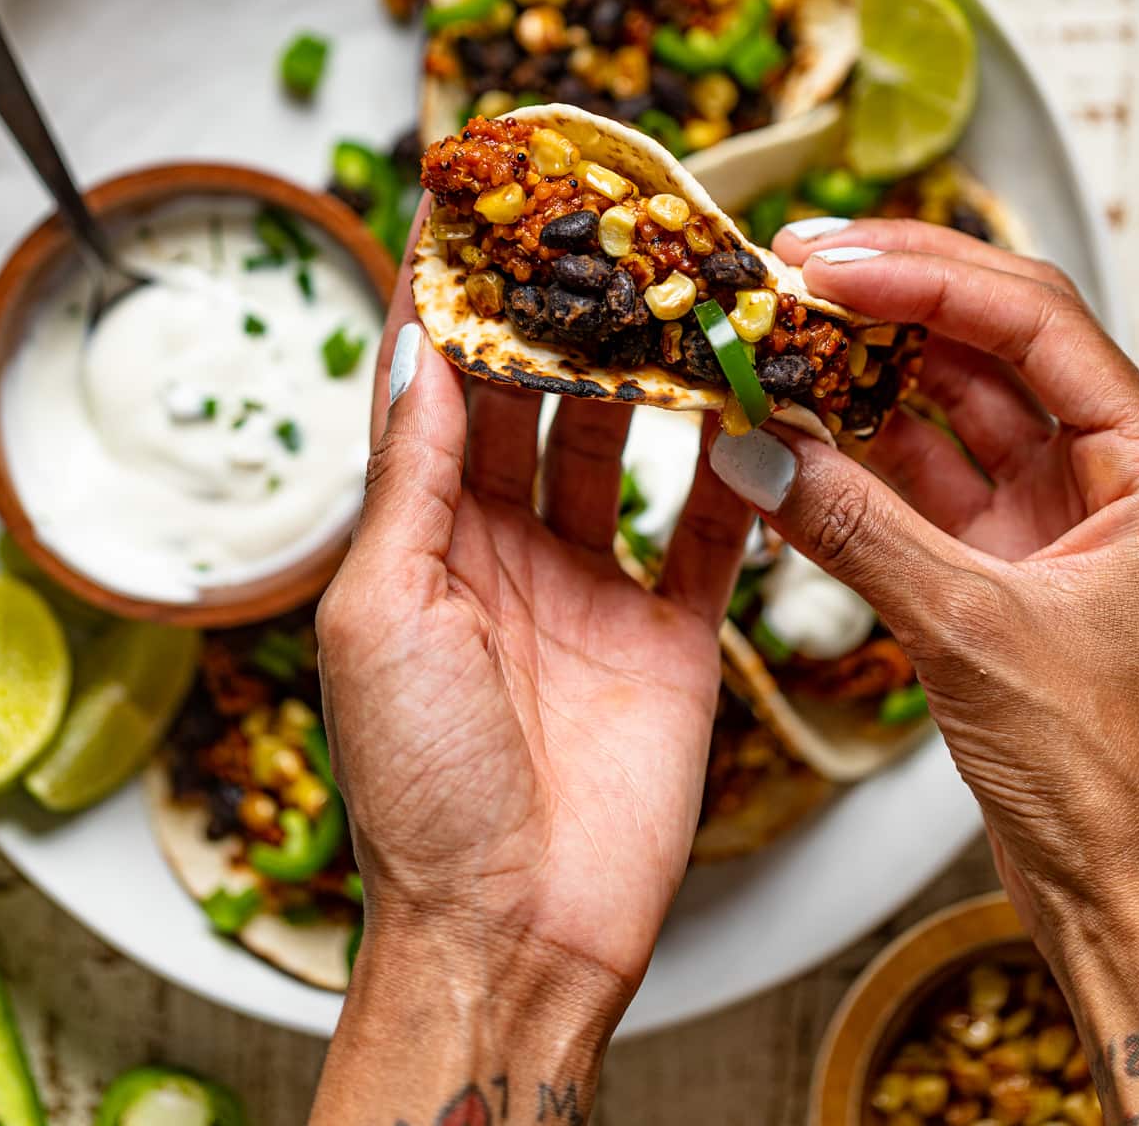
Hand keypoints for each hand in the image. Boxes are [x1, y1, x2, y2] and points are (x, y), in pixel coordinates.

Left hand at [311, 250, 753, 1125]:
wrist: (515, 927)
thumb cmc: (417, 782)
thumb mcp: (381, 611)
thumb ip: (411, 481)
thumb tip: (420, 350)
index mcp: (422, 542)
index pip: (436, 394)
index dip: (447, 302)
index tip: (463, 211)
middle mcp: (505, 549)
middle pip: (535, 404)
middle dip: (557, 319)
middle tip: (593, 228)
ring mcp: (592, 586)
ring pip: (622, 448)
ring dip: (644, 375)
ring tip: (673, 290)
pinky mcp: (671, 633)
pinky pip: (711, 533)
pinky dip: (734, 473)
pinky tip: (757, 407)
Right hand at [712, 217, 1138, 1122]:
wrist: (1123, 903)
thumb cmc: (1111, 787)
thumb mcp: (976, 637)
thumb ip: (859, 534)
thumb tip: (760, 448)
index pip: (1034, 319)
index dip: (927, 275)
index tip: (829, 262)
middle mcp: (1107, 474)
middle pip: (992, 340)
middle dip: (891, 297)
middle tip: (793, 267)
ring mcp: (1051, 517)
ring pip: (949, 403)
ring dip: (865, 369)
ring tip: (781, 336)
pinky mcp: (999, 565)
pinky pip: (917, 479)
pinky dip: (854, 453)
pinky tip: (794, 431)